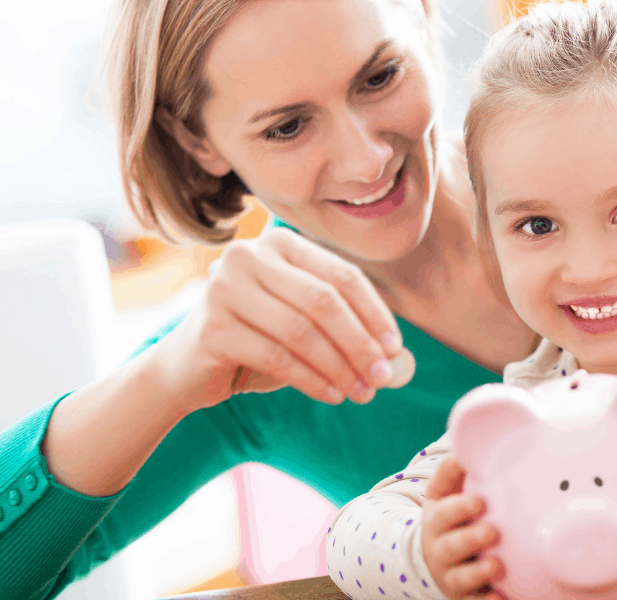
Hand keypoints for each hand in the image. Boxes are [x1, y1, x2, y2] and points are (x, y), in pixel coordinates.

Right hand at [154, 228, 403, 412]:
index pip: (341, 275)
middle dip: (359, 343)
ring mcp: (224, 288)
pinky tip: (331, 395)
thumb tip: (396, 353)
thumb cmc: (258, 340)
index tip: (395, 347)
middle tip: (381, 377)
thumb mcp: (303, 323)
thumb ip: (343, 326)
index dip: (374, 313)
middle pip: (324, 301)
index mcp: (280, 244)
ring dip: (339, 366)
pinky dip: (311, 379)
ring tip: (360, 392)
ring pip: (302, 331)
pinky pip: (277, 357)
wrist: (187, 368)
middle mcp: (248, 256)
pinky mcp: (212, 327)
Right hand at [423, 456, 504, 599]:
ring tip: (496, 566)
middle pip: (450, 545)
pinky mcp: (462, 596)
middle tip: (492, 532)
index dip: (459, 508)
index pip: (443, 510)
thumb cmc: (450, 515)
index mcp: (437, 517)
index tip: (479, 502)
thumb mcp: (445, 492)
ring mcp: (450, 574)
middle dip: (470, 539)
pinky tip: (501, 599)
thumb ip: (456, 469)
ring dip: (477, 573)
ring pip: (460, 577)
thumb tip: (469, 437)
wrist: (433, 557)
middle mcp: (439, 547)